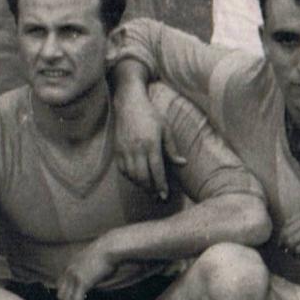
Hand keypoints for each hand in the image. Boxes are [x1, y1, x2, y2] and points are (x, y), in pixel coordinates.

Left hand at [54, 242, 118, 299]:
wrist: (111, 247)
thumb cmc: (106, 254)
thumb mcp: (90, 262)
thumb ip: (85, 271)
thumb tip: (90, 281)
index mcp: (68, 266)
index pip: (60, 287)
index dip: (65, 298)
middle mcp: (68, 271)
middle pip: (60, 295)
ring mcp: (73, 276)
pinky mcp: (82, 282)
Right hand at [110, 85, 181, 199]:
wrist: (129, 104)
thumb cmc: (150, 115)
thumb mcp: (166, 129)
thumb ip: (172, 148)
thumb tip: (182, 164)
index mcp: (151, 143)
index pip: (156, 170)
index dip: (161, 185)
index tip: (165, 195)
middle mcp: (136, 148)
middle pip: (143, 177)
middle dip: (151, 189)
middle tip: (157, 196)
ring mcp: (125, 150)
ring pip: (131, 175)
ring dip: (140, 185)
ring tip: (149, 188)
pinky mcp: (117, 150)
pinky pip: (122, 170)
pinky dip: (130, 177)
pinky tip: (137, 178)